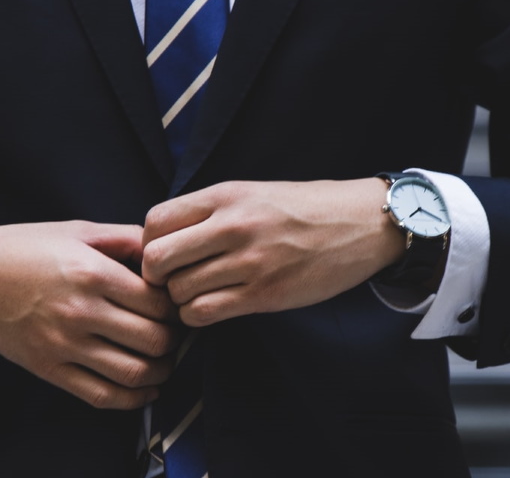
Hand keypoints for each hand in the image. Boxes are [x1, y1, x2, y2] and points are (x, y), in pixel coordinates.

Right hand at [0, 221, 179, 409]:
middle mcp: (80, 311)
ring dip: (161, 372)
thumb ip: (125, 238)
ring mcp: (64, 345)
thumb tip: (164, 250)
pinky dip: (133, 399)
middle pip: (153, 340)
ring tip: (164, 361)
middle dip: (174, 340)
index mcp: (91, 273)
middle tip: (175, 333)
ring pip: (133, 373)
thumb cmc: (24, 248)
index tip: (176, 304)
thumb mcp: (77, 231)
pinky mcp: (49, 369)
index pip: (158, 302)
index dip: (176, 306)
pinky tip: (145, 389)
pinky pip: (101, 395)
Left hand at [141, 180, 403, 326]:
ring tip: (198, 293)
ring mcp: (249, 262)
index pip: (154, 221)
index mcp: (225, 195)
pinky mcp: (265, 294)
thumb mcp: (251, 193)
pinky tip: (212, 307)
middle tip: (172, 280)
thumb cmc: (303, 209)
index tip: (164, 254)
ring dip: (180, 299)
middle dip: (156, 276)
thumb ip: (209, 212)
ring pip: (179, 292)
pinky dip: (198, 316)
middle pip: (157, 259)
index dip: (148, 243)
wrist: (360, 223)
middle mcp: (233, 226)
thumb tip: (161, 238)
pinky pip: (205, 313)